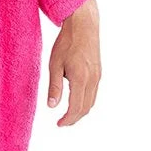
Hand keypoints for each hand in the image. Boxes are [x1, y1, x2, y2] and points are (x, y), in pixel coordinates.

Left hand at [47, 0, 101, 125]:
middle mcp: (93, 80)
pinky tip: (76, 100)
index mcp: (80, 79)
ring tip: (68, 115)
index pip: (76, 107)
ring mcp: (98, 76)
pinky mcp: (99, 72)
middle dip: (74, 118)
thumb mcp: (55, 64)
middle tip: (62, 122)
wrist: (84, 26)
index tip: (59, 124)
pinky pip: (94, 93)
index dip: (68, 119)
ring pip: (92, 102)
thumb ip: (54, 87)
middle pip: (86, 108)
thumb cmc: (67, 43)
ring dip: (81, 111)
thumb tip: (51, 106)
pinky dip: (86, 102)